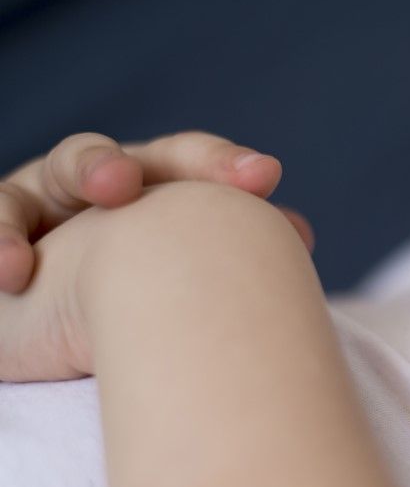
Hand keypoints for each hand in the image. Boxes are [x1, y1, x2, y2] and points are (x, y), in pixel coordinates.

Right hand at [0, 180, 313, 382]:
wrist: (66, 328)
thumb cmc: (146, 291)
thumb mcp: (185, 265)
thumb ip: (236, 247)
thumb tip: (301, 233)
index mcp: (151, 182)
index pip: (184, 159)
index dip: (220, 164)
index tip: (263, 178)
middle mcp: (92, 183)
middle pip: (104, 158)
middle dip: (114, 167)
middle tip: (124, 187)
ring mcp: (39, 204)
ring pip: (43, 181)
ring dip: (64, 189)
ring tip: (86, 210)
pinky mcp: (0, 235)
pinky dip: (3, 244)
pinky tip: (15, 273)